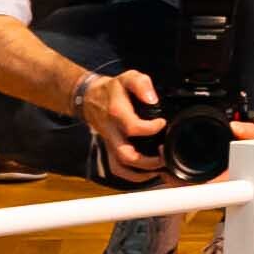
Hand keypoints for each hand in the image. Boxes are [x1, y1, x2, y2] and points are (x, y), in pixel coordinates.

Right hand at [77, 68, 169, 186]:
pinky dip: (132, 176)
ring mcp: (110, 144)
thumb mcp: (128, 77)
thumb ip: (141, 84)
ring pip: (121, 167)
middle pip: (126, 155)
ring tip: (160, 169)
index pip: (133, 127)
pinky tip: (149, 174)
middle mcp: (112, 132)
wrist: (89, 98)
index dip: (151, 128)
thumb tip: (152, 98)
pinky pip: (117, 169)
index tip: (163, 123)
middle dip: (149, 161)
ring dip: (141, 173)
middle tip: (165, 154)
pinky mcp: (110, 149)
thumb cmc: (112, 89)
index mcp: (116, 114)